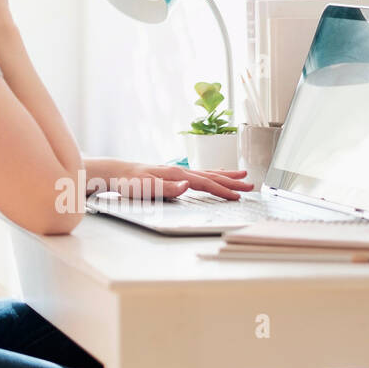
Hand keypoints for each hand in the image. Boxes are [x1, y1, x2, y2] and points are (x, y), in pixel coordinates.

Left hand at [93, 159, 254, 201]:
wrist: (117, 173)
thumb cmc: (129, 182)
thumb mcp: (146, 188)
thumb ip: (168, 188)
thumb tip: (188, 186)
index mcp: (176, 174)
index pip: (205, 183)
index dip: (222, 190)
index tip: (238, 196)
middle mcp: (179, 171)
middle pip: (211, 176)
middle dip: (232, 181)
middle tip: (251, 185)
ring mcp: (177, 171)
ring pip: (207, 173)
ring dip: (226, 175)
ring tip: (243, 175)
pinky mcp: (174, 174)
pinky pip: (199, 173)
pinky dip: (212, 173)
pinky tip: (217, 174)